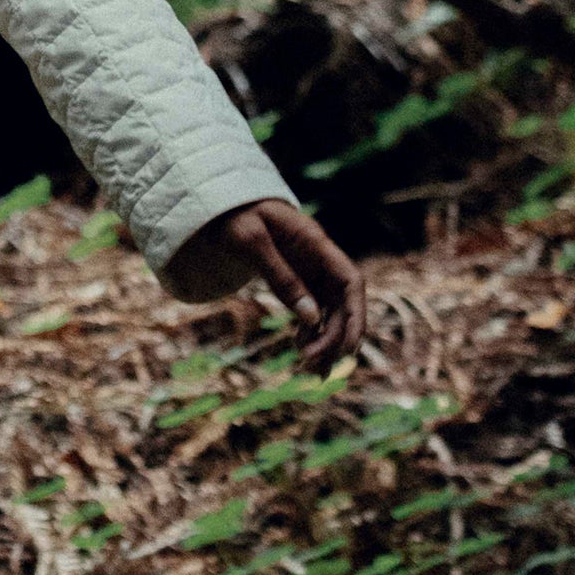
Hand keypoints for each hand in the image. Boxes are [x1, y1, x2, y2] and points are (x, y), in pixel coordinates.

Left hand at [195, 198, 365, 369]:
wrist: (217, 205)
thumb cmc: (233, 216)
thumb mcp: (250, 242)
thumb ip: (281, 277)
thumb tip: (311, 318)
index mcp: (315, 243)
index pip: (351, 281)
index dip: (356, 314)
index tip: (350, 346)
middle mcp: (318, 258)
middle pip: (342, 303)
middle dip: (335, 336)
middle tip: (314, 365)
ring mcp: (309, 270)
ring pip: (330, 310)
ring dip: (326, 340)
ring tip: (312, 369)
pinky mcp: (296, 280)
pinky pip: (312, 310)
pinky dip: (311, 332)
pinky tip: (302, 349)